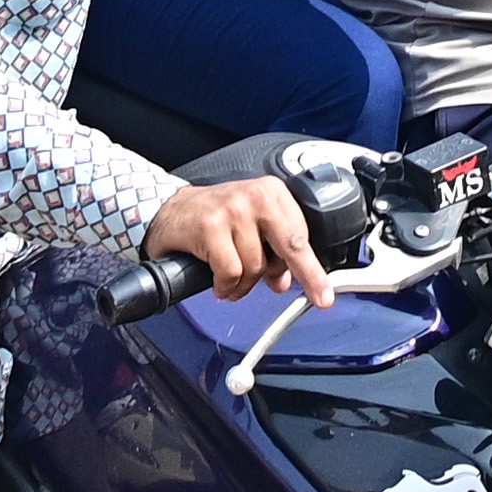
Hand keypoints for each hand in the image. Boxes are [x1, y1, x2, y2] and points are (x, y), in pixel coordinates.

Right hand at [141, 174, 331, 307]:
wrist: (167, 211)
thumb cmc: (212, 218)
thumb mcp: (250, 227)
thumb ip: (271, 251)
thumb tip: (286, 281)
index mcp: (272, 193)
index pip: (301, 234)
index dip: (311, 266)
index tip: (324, 287)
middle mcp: (255, 197)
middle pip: (291, 244)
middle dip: (308, 275)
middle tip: (319, 298)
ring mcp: (233, 211)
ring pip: (257, 267)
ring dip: (245, 284)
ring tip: (232, 280)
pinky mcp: (211, 228)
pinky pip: (231, 273)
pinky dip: (226, 286)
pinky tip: (219, 284)